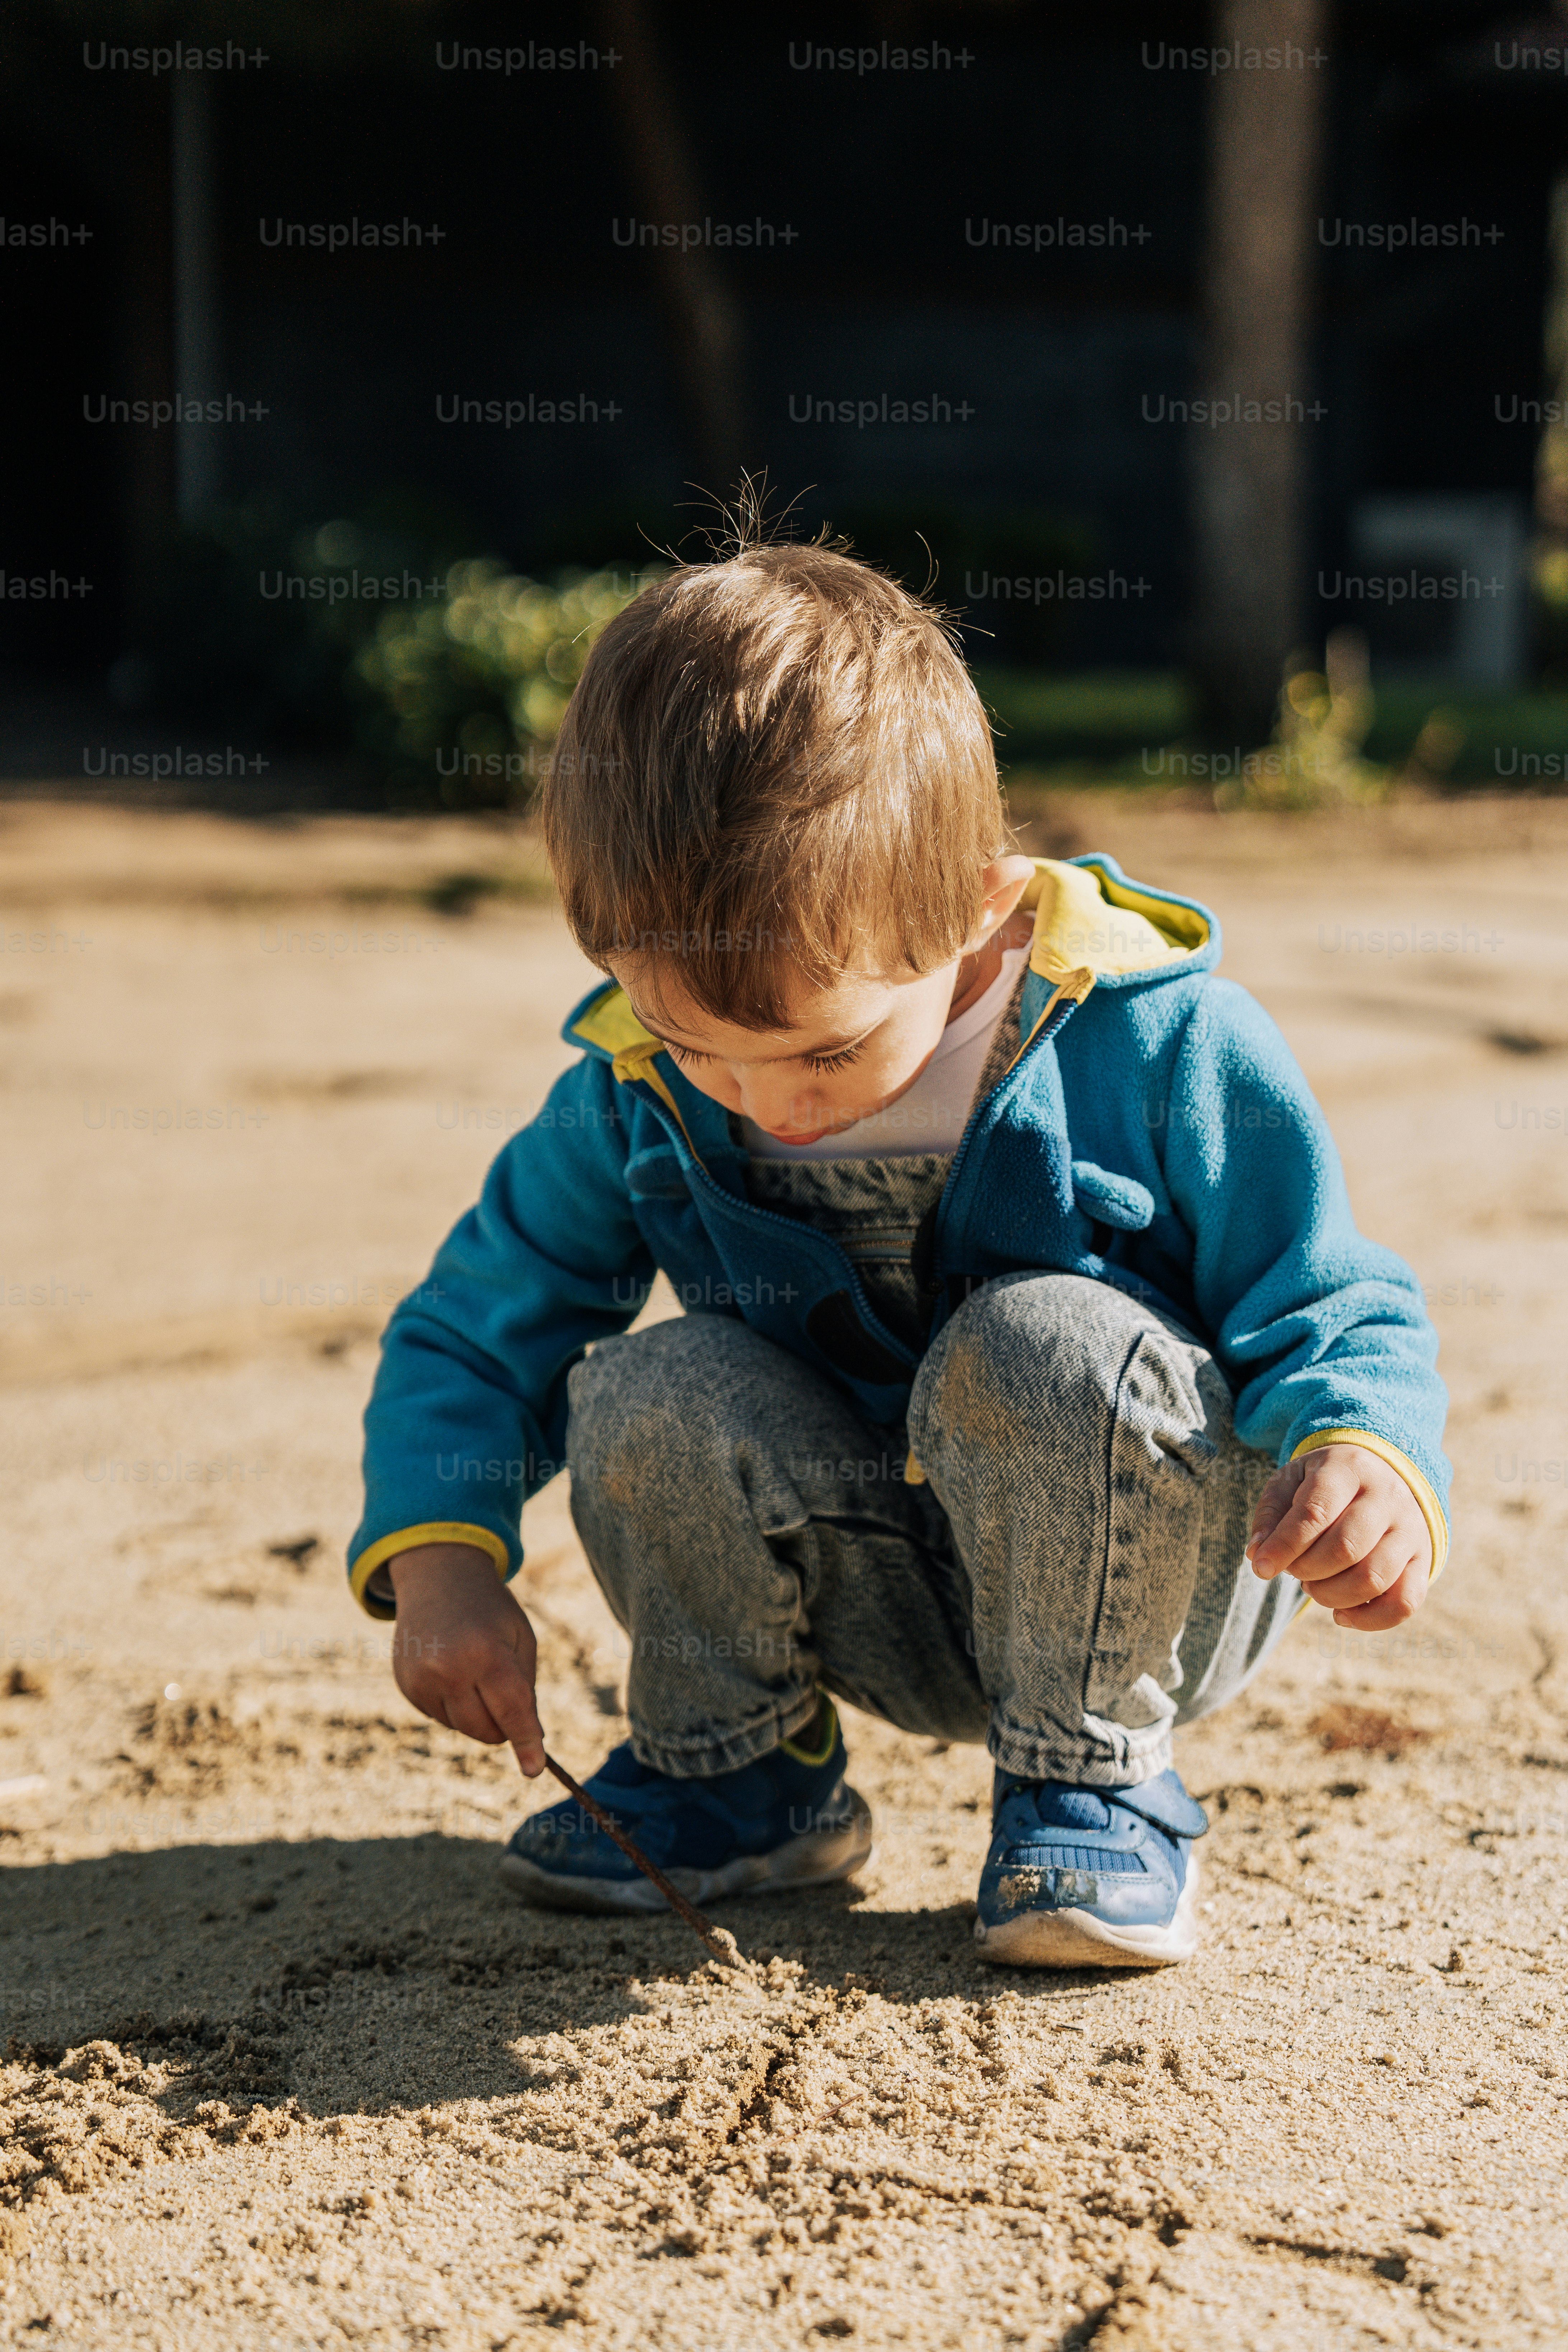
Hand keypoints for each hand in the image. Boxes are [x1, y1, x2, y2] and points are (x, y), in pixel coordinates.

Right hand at [388, 1543, 545, 1774]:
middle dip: (504, 1725)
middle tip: (505, 1693)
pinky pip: (440, 1717)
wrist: (438, 1578)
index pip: (512, 1712)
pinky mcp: (406, 1686)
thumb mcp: (521, 1639)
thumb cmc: (490, 1611)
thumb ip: (525, 1688)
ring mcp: (421, 1680)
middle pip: (486, 1730)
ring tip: (474, 1670)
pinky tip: (452, 1671)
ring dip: (477, 1713)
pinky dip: (453, 1705)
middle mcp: (448, 1670)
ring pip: (462, 1728)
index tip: (534, 1770)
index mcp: (486, 1653)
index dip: (526, 1743)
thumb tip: (528, 1739)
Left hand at [1246, 1444, 1431, 1630]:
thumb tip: (1258, 1555)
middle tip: (1293, 1571)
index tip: (1261, 1567)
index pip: (1315, 1512)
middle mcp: (1388, 1497)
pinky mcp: (1424, 1560)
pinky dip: (1369, 1620)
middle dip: (1307, 1570)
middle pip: (1346, 1548)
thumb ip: (1270, 1515)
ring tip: (1313, 1585)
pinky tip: (1340, 1614)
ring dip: (1332, 1595)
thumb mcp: (1291, 1482)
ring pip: (1374, 1578)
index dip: (1284, 1546)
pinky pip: (1405, 1603)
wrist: (1380, 1475)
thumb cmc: (1324, 1484)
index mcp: (1349, 1469)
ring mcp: (1411, 1530)